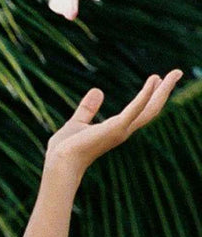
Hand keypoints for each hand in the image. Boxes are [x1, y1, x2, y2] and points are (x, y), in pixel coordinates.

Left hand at [45, 69, 182, 175]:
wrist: (58, 163)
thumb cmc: (64, 150)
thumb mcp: (76, 123)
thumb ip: (87, 109)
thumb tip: (97, 90)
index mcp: (114, 129)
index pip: (139, 111)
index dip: (149, 95)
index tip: (156, 79)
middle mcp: (122, 131)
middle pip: (151, 109)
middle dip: (164, 91)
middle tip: (177, 72)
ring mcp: (120, 131)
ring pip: (149, 109)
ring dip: (163, 91)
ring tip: (175, 73)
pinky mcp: (114, 129)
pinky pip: (134, 110)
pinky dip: (144, 96)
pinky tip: (154, 81)